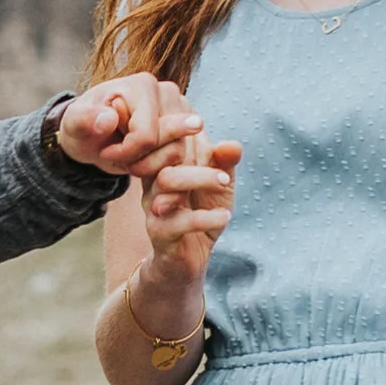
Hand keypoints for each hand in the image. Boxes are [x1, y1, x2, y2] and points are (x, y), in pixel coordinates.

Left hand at [56, 73, 205, 180]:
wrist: (93, 136)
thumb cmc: (84, 127)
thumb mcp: (74, 124)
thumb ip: (85, 119)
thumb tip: (109, 118)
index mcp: (143, 85)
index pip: (146, 135)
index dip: (125, 153)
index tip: (105, 151)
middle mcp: (169, 94)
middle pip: (170, 146)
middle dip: (141, 163)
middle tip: (118, 158)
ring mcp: (182, 112)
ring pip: (179, 156)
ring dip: (151, 169)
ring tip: (130, 161)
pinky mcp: (187, 131)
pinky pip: (186, 161)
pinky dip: (164, 173)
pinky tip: (145, 170)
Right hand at [140, 131, 241, 289]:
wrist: (188, 260)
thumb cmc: (202, 216)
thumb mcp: (219, 189)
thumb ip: (224, 166)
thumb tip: (232, 145)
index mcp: (163, 168)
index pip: (159, 141)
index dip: (173, 128)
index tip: (199, 123)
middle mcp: (153, 185)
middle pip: (163, 159)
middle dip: (193, 155)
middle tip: (223, 165)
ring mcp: (153, 209)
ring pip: (168, 183)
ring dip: (201, 179)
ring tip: (226, 184)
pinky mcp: (160, 234)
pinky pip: (179, 221)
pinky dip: (206, 217)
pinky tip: (225, 217)